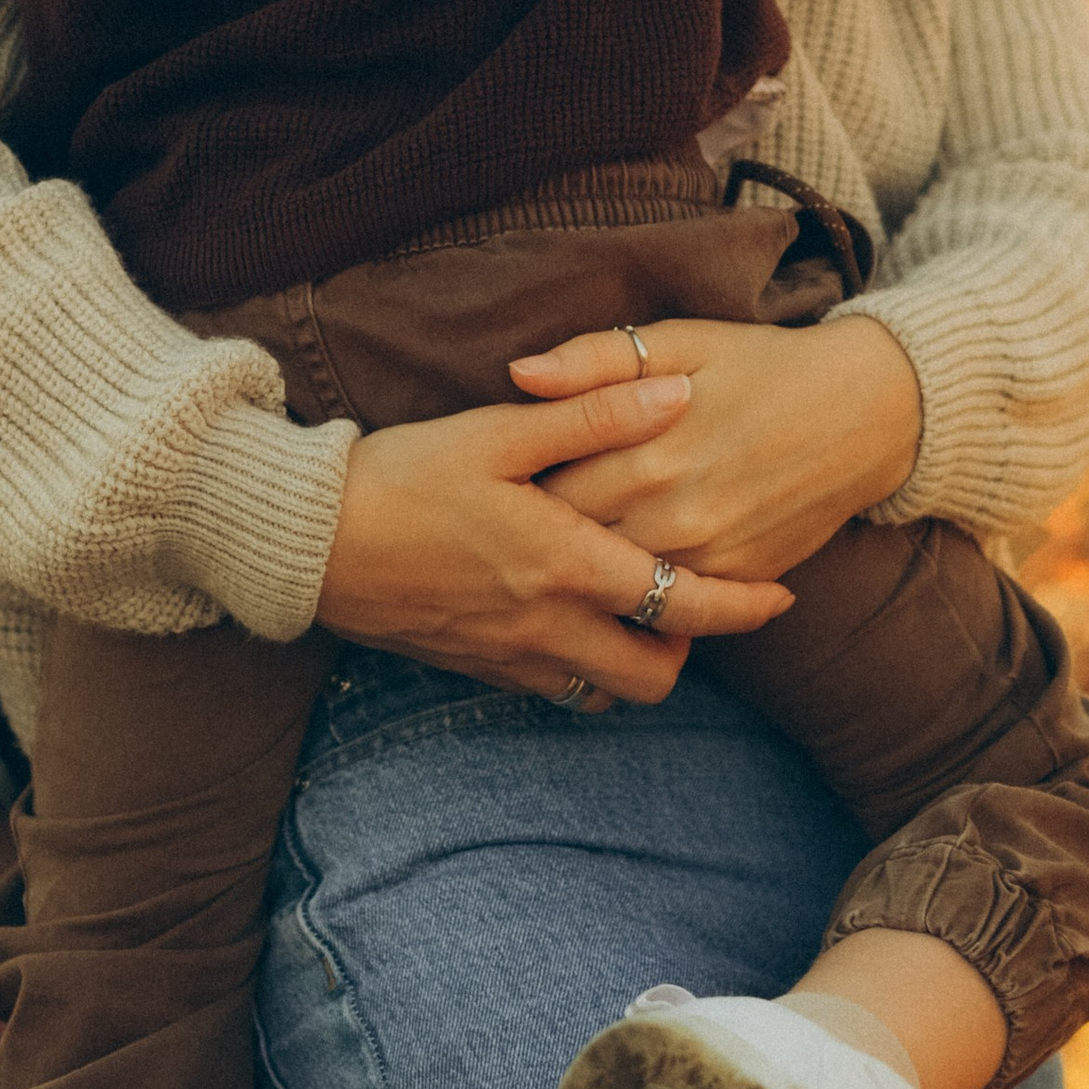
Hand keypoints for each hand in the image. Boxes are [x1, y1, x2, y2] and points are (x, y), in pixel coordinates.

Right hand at [316, 376, 788, 704]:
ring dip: (637, 662)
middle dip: (692, 647)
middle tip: (699, 600)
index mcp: (564, 563)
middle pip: (657, 673)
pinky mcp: (478, 669)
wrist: (308, 542)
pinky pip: (557, 693)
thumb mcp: (499, 431)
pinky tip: (577, 623)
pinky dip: (586, 670)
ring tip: (641, 611)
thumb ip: (594, 415)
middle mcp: (547, 626)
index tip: (780, 597)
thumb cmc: (404, 476)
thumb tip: (677, 395)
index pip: (682, 604)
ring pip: (608, 691)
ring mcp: (511, 658)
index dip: (742, 607)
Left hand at [514, 314, 924, 582]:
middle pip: (573, 546)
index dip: (518, 488)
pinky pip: (668, 606)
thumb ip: (593, 359)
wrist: (865, 413)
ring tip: (557, 551)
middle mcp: (673, 515)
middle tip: (516, 522)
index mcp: (646, 450)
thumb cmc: (760, 366)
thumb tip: (518, 374)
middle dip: (540, 535)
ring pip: (615, 585)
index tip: (504, 479)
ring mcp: (708, 557)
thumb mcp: (678, 342)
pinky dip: (638, 594)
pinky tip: (617, 573)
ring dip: (585, 571)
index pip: (547, 490)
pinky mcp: (738, 582)